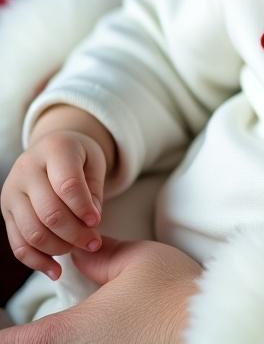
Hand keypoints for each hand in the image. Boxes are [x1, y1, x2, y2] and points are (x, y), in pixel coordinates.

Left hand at [0, 237, 200, 343]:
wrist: (208, 324)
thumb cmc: (171, 293)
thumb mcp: (134, 260)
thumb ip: (99, 256)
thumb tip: (80, 251)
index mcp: (62, 333)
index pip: (5, 341)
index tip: (0, 317)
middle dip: (23, 335)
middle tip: (24, 323)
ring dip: (50, 338)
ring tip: (63, 323)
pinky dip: (76, 342)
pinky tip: (96, 331)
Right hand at [1, 131, 106, 279]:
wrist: (52, 150)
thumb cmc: (79, 157)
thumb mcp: (94, 163)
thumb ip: (94, 190)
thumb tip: (91, 223)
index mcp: (54, 149)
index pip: (67, 185)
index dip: (83, 207)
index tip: (98, 222)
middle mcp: (26, 170)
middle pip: (49, 212)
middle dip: (74, 233)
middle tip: (93, 243)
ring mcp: (12, 193)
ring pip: (32, 232)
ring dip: (58, 248)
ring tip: (79, 249)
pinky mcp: (6, 213)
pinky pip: (18, 244)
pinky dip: (37, 261)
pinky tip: (56, 270)